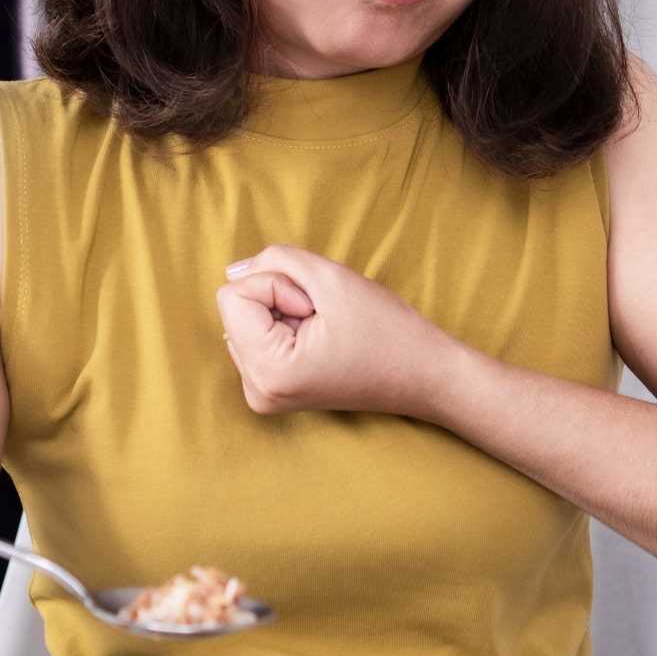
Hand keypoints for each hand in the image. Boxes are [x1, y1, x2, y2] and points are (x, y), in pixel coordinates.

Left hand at [215, 244, 464, 417]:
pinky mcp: (273, 390)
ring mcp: (263, 394)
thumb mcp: (330, 277)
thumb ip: (275, 260)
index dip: (279, 286)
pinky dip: (286, 328)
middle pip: (237, 309)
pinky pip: (257, 337)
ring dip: (284, 313)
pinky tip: (320, 341)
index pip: (233, 295)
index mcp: (267, 372)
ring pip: (247, 320)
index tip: (317, 309)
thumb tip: (234, 270)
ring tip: (326, 332)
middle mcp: (257, 390)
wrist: (423, 375)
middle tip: (326, 321)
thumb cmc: (387, 330)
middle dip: (280, 300)